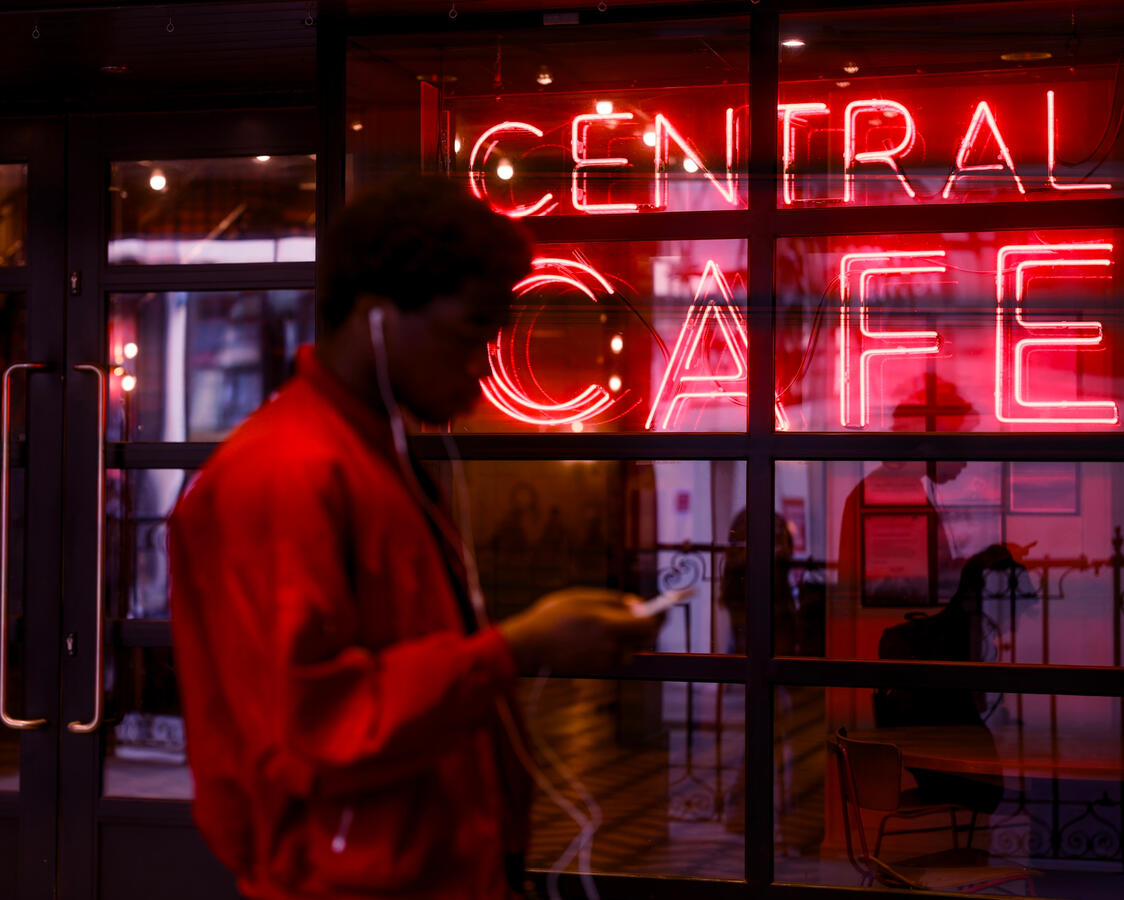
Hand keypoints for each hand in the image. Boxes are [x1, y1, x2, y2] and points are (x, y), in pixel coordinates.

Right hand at [498, 587, 659, 674]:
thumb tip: (638, 605)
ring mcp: (604, 662)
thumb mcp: (583, 597)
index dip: (661, 615)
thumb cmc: (553, 616)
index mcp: (609, 626)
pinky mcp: (597, 670)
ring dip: (628, 637)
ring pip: (631, 649)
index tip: (666, 606)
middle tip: (638, 611)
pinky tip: (595, 636)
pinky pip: (616, 657)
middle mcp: (611, 647)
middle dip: (646, 625)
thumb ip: (614, 601)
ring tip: (608, 623)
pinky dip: (614, 646)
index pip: (649, 625)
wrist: (529, 647)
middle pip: (645, 639)